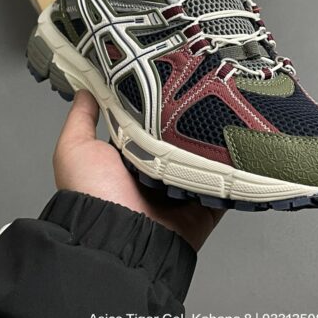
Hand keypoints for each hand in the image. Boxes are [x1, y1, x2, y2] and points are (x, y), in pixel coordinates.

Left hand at [53, 90, 224, 250]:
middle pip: (181, 140)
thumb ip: (81, 119)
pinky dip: (235, 171)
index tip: (172, 79)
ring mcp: (183, 190)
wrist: (118, 238)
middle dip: (191, 121)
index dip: (159, 104)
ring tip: (229, 113)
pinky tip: (241, 148)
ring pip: (207, 159)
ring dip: (215, 143)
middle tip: (205, 93)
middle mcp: (159, 173)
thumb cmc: (94, 195)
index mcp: (132, 159)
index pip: (150, 123)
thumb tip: (85, 90)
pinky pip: (227, 185)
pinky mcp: (205, 205)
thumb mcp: (76, 149)